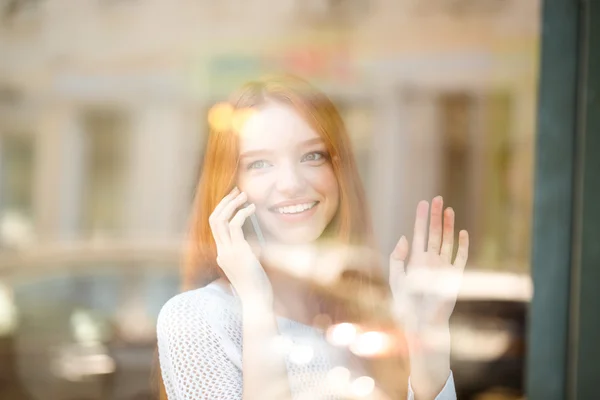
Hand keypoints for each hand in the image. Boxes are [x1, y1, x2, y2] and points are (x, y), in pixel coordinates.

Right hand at [209, 187, 271, 302]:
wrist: (257, 302)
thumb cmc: (257, 287)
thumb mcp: (249, 268)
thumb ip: (247, 256)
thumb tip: (254, 246)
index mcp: (222, 255)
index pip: (216, 227)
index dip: (223, 210)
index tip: (234, 200)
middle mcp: (221, 251)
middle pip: (214, 220)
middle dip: (224, 203)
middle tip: (237, 191)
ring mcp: (228, 252)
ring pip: (220, 220)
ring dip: (232, 204)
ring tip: (244, 195)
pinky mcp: (239, 252)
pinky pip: (235, 226)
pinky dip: (242, 213)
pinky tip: (252, 208)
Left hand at [389, 196, 468, 333]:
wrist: (421, 323)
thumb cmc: (406, 304)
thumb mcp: (396, 278)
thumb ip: (397, 257)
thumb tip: (404, 237)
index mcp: (416, 260)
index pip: (419, 234)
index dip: (421, 218)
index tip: (422, 203)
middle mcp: (430, 261)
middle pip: (434, 233)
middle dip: (435, 216)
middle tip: (437, 198)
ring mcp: (443, 267)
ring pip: (446, 241)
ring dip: (448, 226)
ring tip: (448, 209)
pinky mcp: (454, 276)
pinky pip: (459, 257)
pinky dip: (462, 245)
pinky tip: (462, 232)